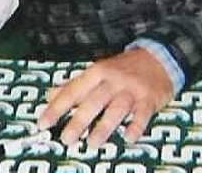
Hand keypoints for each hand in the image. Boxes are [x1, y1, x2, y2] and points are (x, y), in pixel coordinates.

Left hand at [38, 47, 173, 147]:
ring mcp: (131, 89)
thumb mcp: (97, 71)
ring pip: (116, 108)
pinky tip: (128, 138)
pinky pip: (142, 114)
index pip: (72, 91)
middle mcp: (112, 80)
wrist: (157, 57)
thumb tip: (49, 95)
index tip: (43, 122)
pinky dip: (136, 126)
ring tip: (92, 143)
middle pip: (93, 101)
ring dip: (104, 126)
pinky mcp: (149, 99)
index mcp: (96, 72)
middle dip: (78, 120)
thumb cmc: (122, 68)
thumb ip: (74, 84)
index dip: (56, 107)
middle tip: (66, 139)